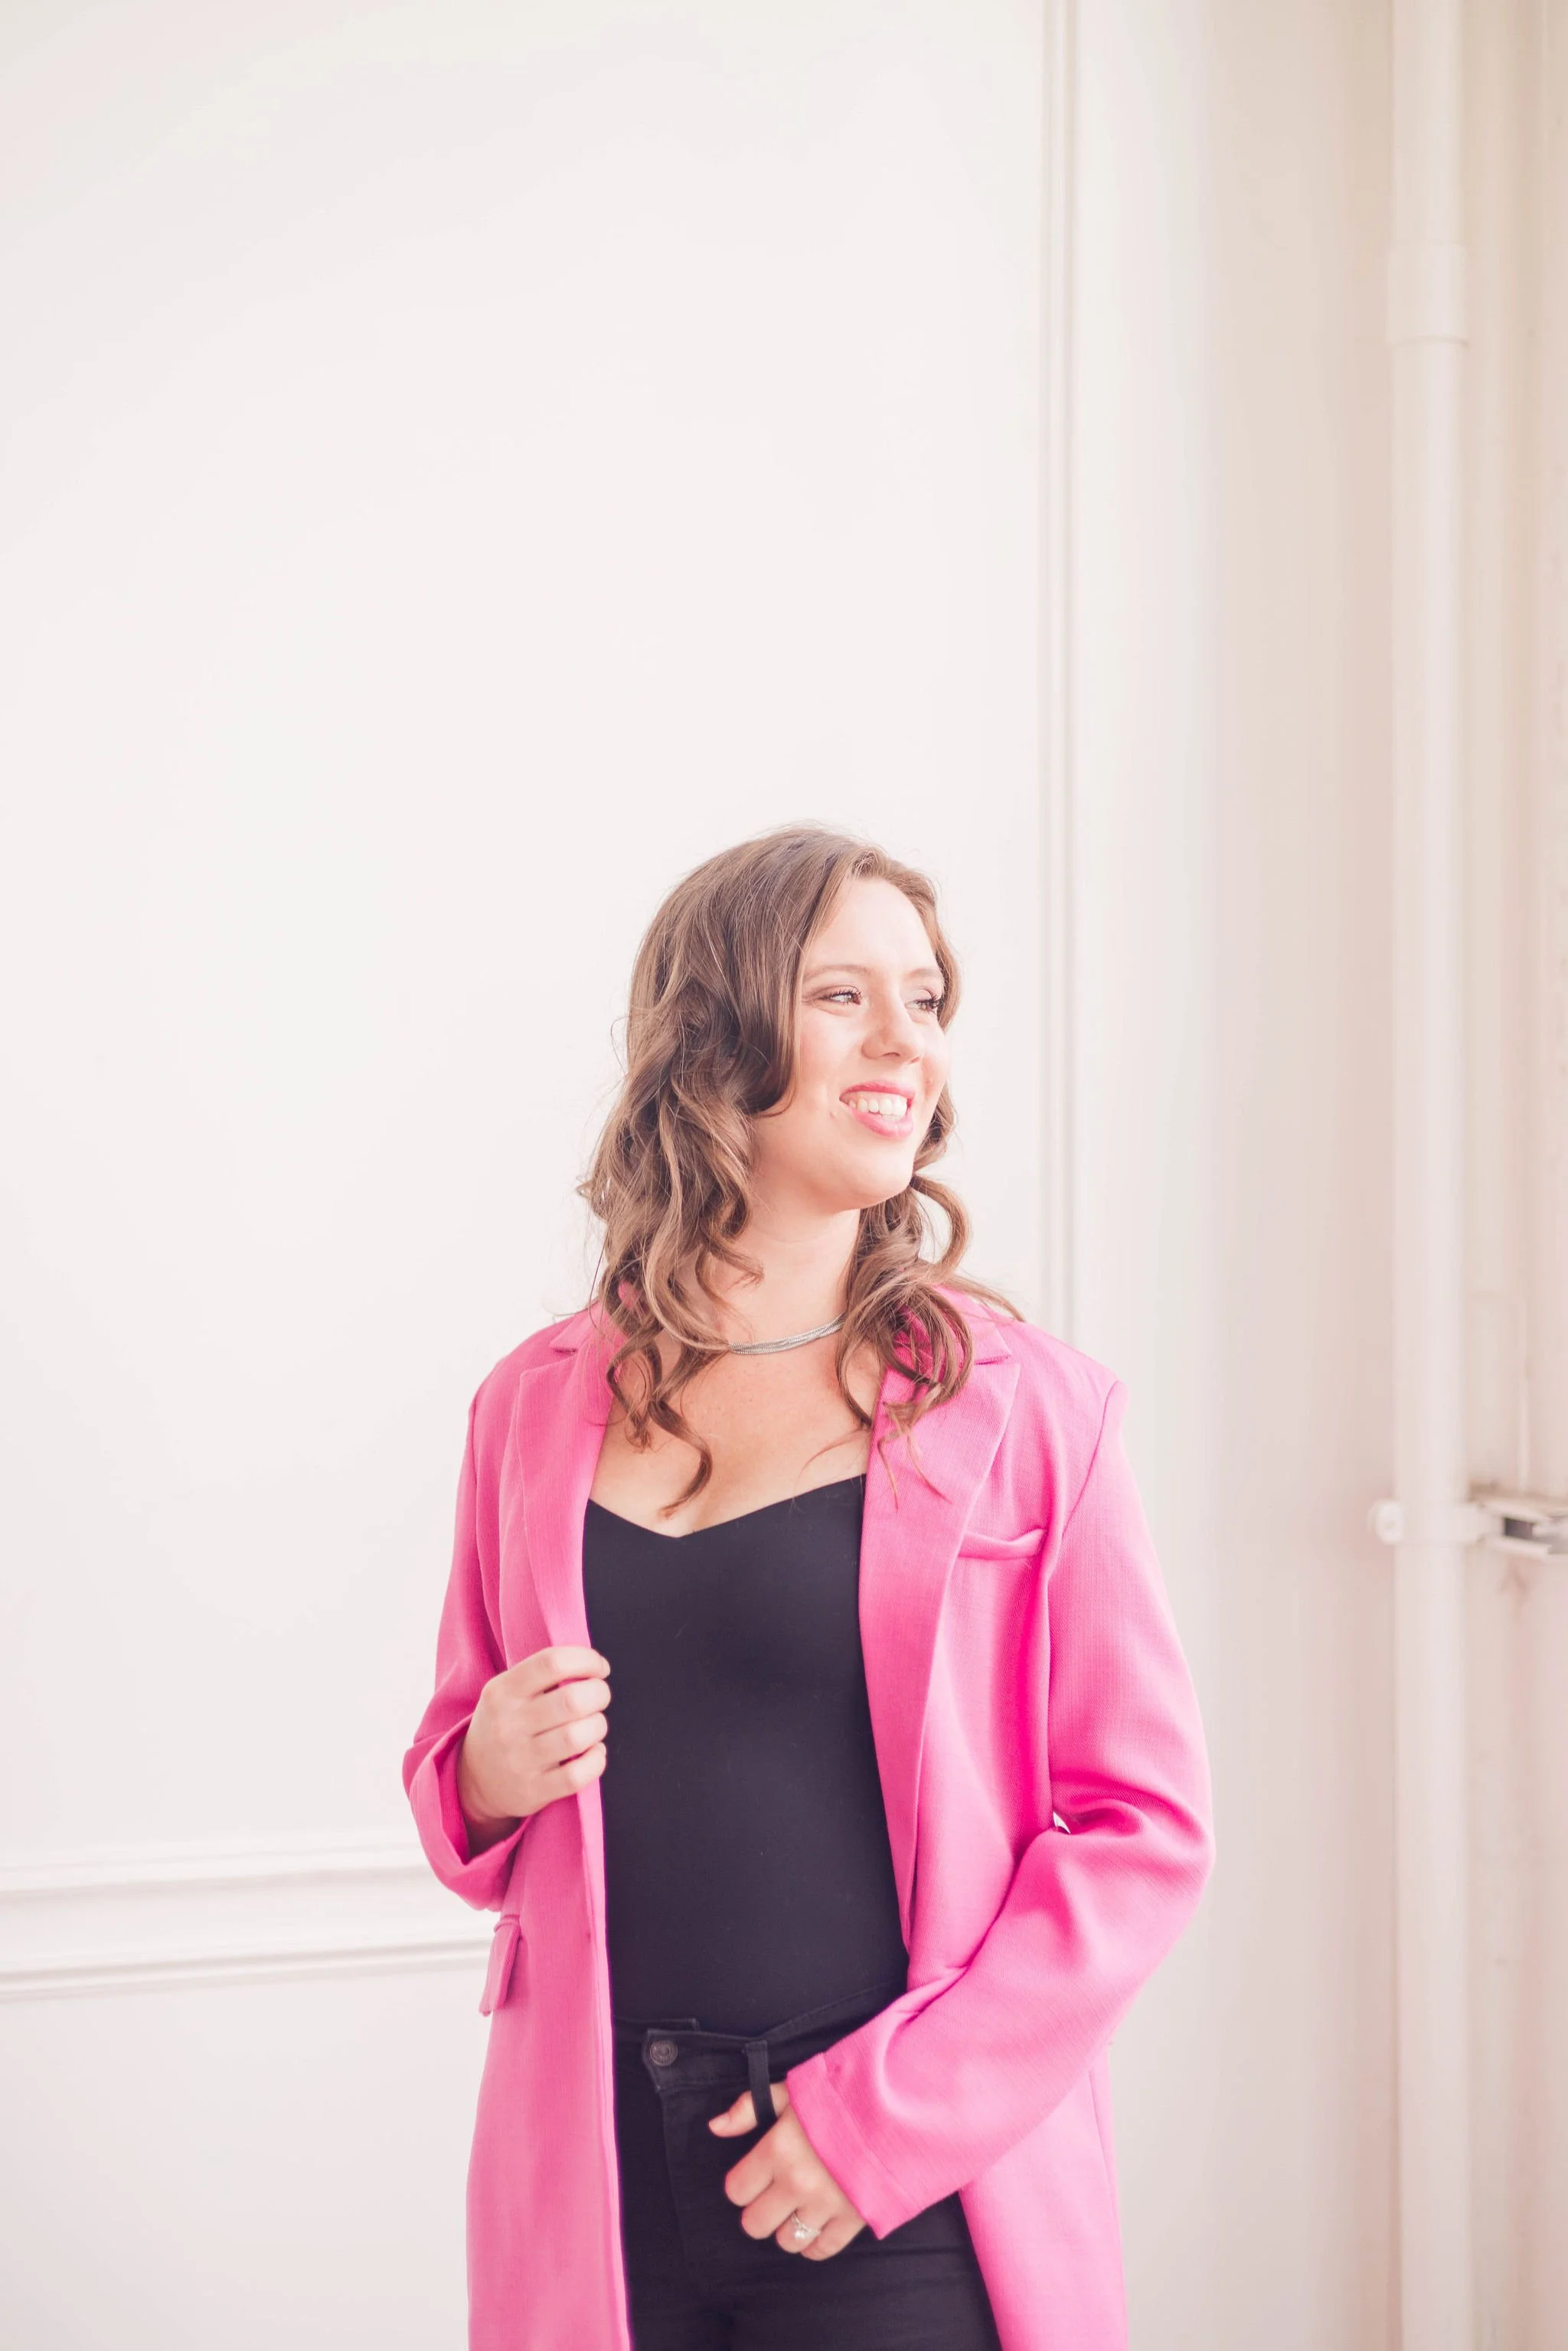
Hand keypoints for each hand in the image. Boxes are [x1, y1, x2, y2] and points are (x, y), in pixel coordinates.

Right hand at [456, 1645, 611, 1846]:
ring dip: (598, 1726)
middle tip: (599, 1697)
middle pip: (572, 1700)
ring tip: (594, 1725)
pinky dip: (596, 1760)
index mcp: (502, 1691)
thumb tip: (594, 1666)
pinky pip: (577, 1775)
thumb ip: (542, 1675)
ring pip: (577, 1737)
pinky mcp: (532, 1791)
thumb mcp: (506, 1692)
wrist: (474, 1779)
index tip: (599, 1668)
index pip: (552, 1662)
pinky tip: (593, 1753)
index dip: (587, 1660)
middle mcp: (508, 1724)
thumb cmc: (504, 1725)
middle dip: (599, 1694)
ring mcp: (519, 1760)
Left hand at [707, 2079, 866, 2259]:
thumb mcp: (793, 2090)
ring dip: (788, 2227)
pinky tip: (817, 2225)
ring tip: (798, 2207)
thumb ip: (750, 2108)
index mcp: (778, 2149)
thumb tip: (715, 2127)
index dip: (742, 2183)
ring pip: (786, 2241)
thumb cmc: (842, 2096)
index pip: (737, 2190)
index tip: (755, 2174)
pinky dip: (815, 2244)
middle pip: (755, 2225)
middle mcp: (797, 2183)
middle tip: (773, 2195)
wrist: (897, 2107)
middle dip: (759, 2210)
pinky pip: (821, 2250)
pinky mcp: (853, 2219)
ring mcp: (825, 2205)